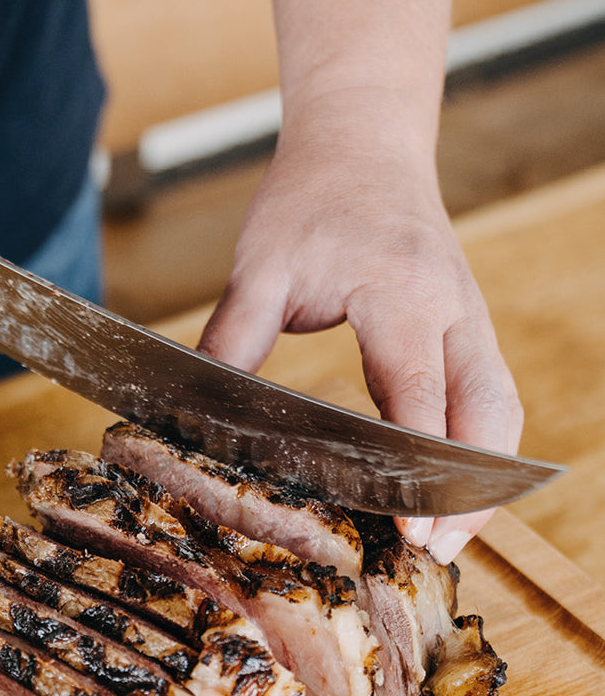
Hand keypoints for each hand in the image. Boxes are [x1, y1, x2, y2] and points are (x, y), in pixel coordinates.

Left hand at [199, 121, 522, 562]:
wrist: (362, 140)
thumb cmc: (309, 196)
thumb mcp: (260, 265)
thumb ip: (234, 339)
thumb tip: (197, 414)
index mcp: (399, 292)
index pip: (421, 396)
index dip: (418, 470)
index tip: (410, 529)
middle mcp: (451, 307)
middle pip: (485, 412)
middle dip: (469, 490)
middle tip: (437, 555)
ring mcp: (468, 314)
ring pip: (498, 407)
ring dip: (482, 475)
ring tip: (449, 538)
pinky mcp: (466, 321)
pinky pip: (487, 392)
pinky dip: (476, 444)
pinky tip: (449, 487)